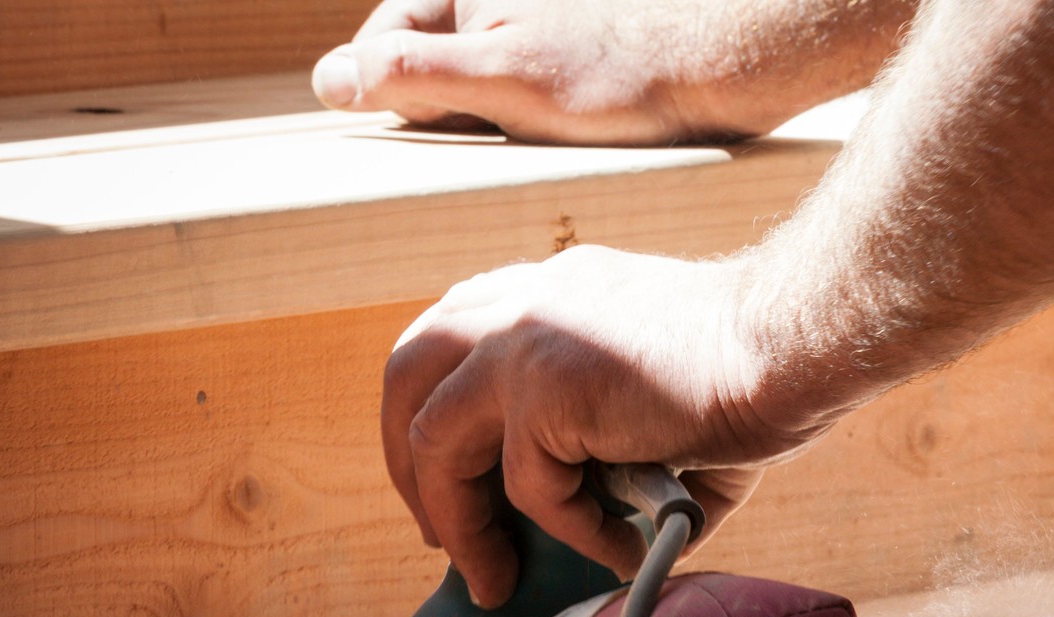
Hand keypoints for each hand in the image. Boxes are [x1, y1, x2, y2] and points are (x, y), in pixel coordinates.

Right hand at [312, 0, 735, 142]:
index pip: (381, 46)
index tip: (410, 146)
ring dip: (483, 125)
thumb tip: (332, 82)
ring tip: (518, 149)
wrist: (721, 70)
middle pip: (425, 65)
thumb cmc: (619, 74)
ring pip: (472, 84)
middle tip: (472, 155)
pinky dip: (522, 124)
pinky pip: (516, 93)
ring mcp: (530, 24)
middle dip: (440, 115)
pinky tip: (550, 145)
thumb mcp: (505, 80)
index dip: (386, 101)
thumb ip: (414, 75)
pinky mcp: (565, 56)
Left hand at [383, 246, 817, 604]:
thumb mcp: (660, 409)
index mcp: (547, 293)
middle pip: (407, 377)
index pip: (451, 342)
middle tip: (440, 537)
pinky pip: (526, 487)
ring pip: (433, 436)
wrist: (790, 345)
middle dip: (409, 466)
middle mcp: (521, 302)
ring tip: (490, 576)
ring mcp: (524, 338)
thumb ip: (616, 457)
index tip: (458, 485)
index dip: (438, 416)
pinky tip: (620, 550)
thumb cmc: (754, 374)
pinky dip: (569, 533)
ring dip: (455, 519)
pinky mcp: (546, 386)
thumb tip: (619, 540)